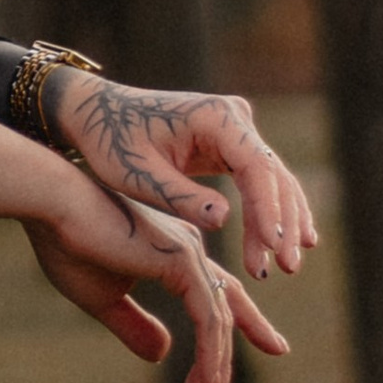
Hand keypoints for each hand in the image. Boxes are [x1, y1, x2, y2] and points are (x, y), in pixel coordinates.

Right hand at [0, 118, 288, 382]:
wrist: (52, 206)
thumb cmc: (68, 244)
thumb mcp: (102, 299)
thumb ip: (134, 326)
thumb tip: (163, 355)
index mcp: (174, 255)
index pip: (217, 295)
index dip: (244, 323)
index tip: (274, 347)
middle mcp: (191, 251)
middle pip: (225, 311)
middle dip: (223, 360)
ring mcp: (191, 254)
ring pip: (218, 321)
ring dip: (214, 368)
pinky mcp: (182, 262)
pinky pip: (208, 319)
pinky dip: (209, 355)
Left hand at [43, 73, 318, 282]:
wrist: (95, 114)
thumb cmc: (111, 143)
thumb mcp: (140, 177)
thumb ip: (181, 198)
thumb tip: (225, 221)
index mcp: (214, 117)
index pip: (256, 166)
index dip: (268, 209)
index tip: (273, 248)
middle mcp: (233, 116)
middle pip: (272, 174)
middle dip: (281, 223)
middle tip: (286, 268)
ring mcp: (235, 128)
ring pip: (272, 179)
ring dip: (281, 221)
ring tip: (288, 266)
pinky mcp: (230, 143)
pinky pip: (258, 180)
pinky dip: (268, 211)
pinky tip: (282, 242)